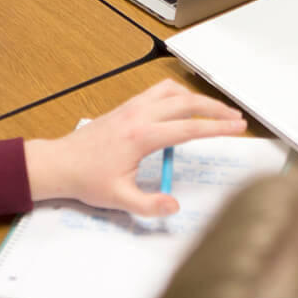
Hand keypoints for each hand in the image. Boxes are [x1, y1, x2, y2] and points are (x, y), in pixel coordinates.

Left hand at [23, 81, 246, 217]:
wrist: (59, 163)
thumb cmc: (86, 178)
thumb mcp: (119, 198)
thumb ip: (148, 205)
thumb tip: (174, 207)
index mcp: (140, 136)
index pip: (189, 129)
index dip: (217, 128)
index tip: (237, 128)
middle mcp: (138, 115)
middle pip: (186, 103)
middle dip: (215, 109)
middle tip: (236, 117)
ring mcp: (131, 108)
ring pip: (172, 91)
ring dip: (197, 97)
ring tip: (216, 109)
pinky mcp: (126, 107)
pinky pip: (158, 91)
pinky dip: (178, 94)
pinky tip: (184, 105)